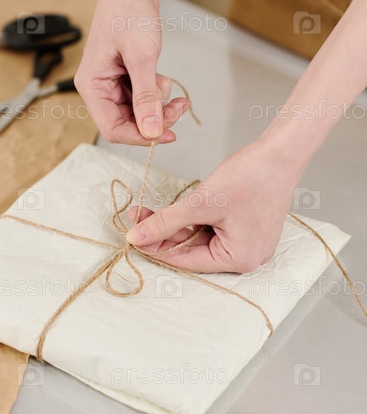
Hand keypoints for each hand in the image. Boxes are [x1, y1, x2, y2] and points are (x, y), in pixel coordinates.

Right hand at [74, 0, 190, 144]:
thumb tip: (152, 131)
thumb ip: (146, 97)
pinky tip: (164, 78)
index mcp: (92, 85)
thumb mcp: (141, 57)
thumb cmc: (128, 11)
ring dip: (160, 106)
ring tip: (174, 89)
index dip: (139, 136)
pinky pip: (144, 97)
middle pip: (128, 122)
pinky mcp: (127, 77)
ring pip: (139, 112)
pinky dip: (158, 94)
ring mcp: (114, 83)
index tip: (165, 134)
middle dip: (155, 119)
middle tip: (179, 109)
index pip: (112, 128)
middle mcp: (100, 88)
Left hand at [125, 138, 302, 272]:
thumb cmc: (249, 177)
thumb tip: (136, 237)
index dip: (157, 249)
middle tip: (138, 217)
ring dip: (176, 224)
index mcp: (239, 259)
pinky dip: (194, 219)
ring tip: (150, 210)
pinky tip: (176, 209)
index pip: (188, 260)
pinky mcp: (248, 227)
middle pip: (194, 250)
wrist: (281, 152)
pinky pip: (213, 229)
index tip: (133, 237)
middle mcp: (246, 257)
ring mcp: (249, 242)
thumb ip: (166, 222)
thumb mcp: (201, 202)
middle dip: (164, 233)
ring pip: (201, 238)